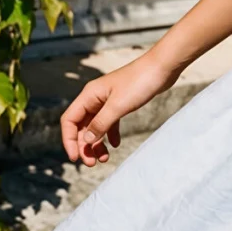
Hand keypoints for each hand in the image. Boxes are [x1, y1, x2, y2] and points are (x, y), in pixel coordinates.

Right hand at [60, 51, 181, 166]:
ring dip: (97, 143)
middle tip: (92, 163)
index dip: (69, 140)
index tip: (75, 158)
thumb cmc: (140, 82)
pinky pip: (109, 121)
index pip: (69, 120)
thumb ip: (101, 124)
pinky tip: (116, 144)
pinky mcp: (120, 102)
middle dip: (84, 146)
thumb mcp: (118, 106)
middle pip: (81, 126)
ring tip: (104, 158)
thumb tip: (86, 141)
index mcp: (89, 95)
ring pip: (95, 126)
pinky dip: (110, 134)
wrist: (162, 67)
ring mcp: (107, 100)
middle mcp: (95, 98)